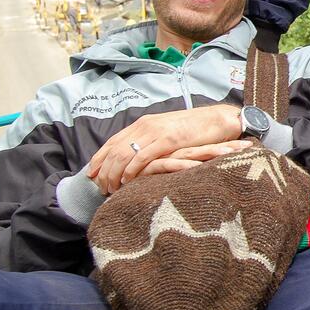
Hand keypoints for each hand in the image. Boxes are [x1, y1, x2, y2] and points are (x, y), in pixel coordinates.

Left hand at [88, 104, 242, 194]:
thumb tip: (135, 157)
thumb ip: (150, 141)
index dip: (99, 158)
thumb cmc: (194, 129)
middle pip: (114, 150)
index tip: (91, 174)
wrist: (218, 120)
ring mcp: (157, 132)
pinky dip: (132, 169)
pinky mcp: (169, 140)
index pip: (112, 141)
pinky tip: (128, 180)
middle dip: (104, 171)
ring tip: (111, 188)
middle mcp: (146, 126)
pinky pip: (143, 156)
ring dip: (114, 174)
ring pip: (124, 154)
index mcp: (143, 123)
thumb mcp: (165, 132)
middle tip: (101, 188)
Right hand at [140, 140, 254, 176]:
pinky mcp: (151, 166)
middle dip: (227, 146)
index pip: (206, 147)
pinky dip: (183, 165)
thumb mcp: (168, 179)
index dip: (226, 146)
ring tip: (233, 151)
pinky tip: (196, 165)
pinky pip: (169, 164)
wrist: (116, 182)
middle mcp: (174, 153)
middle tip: (249, 146)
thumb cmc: (144, 184)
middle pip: (204, 148)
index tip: (250, 146)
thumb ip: (183, 176)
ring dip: (213, 152)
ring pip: (192, 153)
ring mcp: (163, 158)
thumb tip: (202, 177)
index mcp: (180, 153)